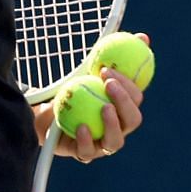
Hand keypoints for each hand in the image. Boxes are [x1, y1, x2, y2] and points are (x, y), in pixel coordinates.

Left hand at [39, 36, 149, 163]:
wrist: (48, 109)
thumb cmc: (77, 88)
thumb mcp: (92, 68)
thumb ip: (116, 55)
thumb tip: (143, 38)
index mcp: (126, 108)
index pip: (136, 98)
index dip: (128, 84)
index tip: (107, 69)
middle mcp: (119, 127)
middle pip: (133, 120)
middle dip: (124, 102)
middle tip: (109, 85)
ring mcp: (102, 143)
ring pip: (115, 141)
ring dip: (112, 124)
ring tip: (103, 107)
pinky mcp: (83, 153)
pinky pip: (88, 151)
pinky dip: (86, 140)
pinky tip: (81, 126)